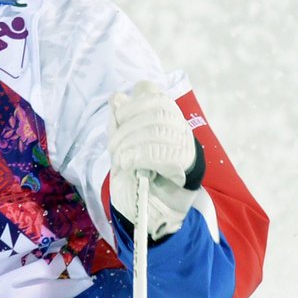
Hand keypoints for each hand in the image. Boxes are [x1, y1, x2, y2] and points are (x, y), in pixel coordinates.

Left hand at [109, 80, 200, 239]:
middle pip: (152, 111)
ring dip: (130, 144)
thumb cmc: (139, 172)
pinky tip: (129, 164)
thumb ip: (120, 122)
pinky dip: (138, 156)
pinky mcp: (184, 163)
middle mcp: (177, 123)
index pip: (150, 91)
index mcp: (162, 113)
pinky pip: (160, 152)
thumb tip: (116, 97)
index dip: (132, 103)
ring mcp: (183, 142)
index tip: (119, 117)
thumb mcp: (124, 144)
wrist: (157, 205)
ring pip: (156, 130)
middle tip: (113, 147)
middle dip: (126, 128)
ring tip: (120, 159)